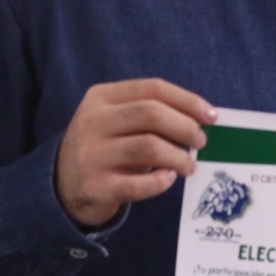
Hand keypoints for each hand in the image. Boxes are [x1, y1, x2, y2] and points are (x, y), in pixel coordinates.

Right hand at [55, 79, 216, 227]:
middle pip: (152, 113)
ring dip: (179, 157)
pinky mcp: (96, 186)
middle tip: (200, 142)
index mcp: (102, 97)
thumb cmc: (107, 147)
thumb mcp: (119, 121)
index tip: (211, 116)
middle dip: (186, 127)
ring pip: (149, 147)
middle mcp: (93, 121)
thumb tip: (202, 119)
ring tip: (189, 165)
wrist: (64, 184)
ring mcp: (92, 154)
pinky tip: (169, 179)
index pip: (152, 88)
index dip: (187, 100)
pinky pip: (139, 184)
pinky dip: (162, 182)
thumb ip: (152, 115)